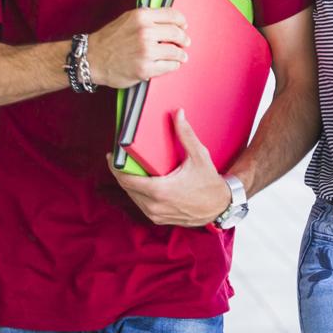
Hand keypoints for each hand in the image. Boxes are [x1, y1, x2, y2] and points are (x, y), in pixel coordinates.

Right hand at [87, 7, 189, 88]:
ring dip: (181, 55)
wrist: (92, 58)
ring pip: (175, 52)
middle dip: (184, 39)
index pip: (172, 15)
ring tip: (181, 56)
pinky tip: (172, 64)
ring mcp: (146, 52)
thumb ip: (147, 18)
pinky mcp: (145, 69)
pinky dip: (173, 65)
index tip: (184, 26)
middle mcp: (145, 32)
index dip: (181, 22)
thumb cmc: (109, 39)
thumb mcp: (127, 19)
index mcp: (142, 17)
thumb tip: (170, 21)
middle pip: (177, 33)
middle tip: (185, 43)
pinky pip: (169, 66)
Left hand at [112, 111, 232, 227]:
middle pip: (126, 188)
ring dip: (129, 183)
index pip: (126, 180)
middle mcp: (154, 206)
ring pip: (132, 197)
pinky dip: (138, 193)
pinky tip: (140, 181)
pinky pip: (141, 204)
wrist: (220, 206)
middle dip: (121, 173)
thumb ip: (185, 134)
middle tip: (118, 159)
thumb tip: (178, 113)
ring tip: (128, 168)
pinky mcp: (158, 219)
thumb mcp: (199, 156)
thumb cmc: (209, 182)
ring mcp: (156, 215)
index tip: (111, 156)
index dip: (115, 167)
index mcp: (160, 191)